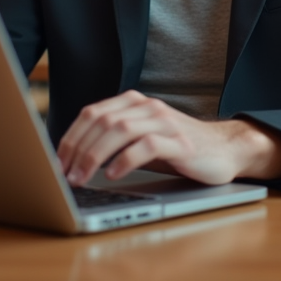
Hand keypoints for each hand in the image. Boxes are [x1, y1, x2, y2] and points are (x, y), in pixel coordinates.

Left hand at [56, 90, 280, 186]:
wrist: (224, 150)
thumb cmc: (176, 149)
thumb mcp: (140, 140)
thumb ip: (112, 141)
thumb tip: (72, 159)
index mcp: (133, 102)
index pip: (91, 113)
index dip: (70, 137)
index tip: (56, 162)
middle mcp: (147, 107)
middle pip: (102, 121)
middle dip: (78, 149)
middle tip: (65, 175)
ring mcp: (165, 122)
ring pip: (120, 130)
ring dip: (95, 156)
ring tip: (82, 177)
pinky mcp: (180, 141)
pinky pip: (146, 145)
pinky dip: (125, 159)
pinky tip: (114, 175)